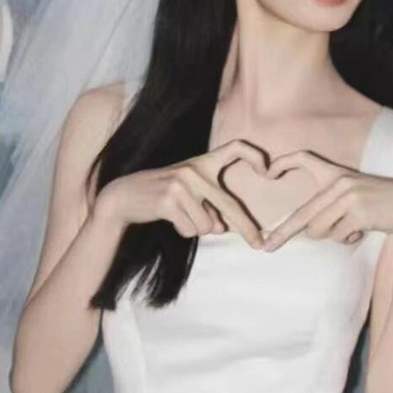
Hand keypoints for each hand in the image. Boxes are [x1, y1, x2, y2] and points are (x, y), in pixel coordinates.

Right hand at [92, 139, 265, 245]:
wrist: (123, 197)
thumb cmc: (162, 197)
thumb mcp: (189, 196)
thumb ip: (210, 208)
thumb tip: (222, 228)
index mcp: (203, 163)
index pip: (235, 147)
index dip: (254, 156)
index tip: (269, 171)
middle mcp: (195, 170)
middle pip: (229, 204)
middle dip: (246, 228)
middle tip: (259, 245)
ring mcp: (182, 184)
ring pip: (207, 225)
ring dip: (196, 228)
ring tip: (178, 215)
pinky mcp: (169, 201)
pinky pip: (190, 229)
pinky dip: (182, 230)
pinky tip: (168, 218)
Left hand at [260, 150, 392, 251]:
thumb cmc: (379, 206)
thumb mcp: (354, 196)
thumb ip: (330, 206)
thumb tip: (308, 230)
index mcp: (337, 173)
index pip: (306, 158)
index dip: (285, 162)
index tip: (267, 173)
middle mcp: (341, 182)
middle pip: (304, 213)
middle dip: (284, 234)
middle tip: (266, 248)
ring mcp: (349, 196)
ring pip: (319, 230)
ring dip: (332, 237)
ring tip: (351, 229)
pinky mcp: (358, 213)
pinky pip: (337, 236)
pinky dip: (347, 240)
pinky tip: (361, 232)